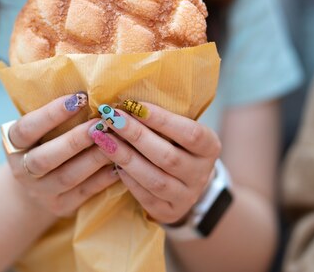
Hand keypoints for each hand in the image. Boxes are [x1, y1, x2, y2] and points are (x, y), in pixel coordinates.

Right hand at [4, 93, 118, 217]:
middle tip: (101, 122)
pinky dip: (103, 178)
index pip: (27, 128)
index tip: (79, 98)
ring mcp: (40, 192)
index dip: (51, 114)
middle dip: (75, 140)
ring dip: (94, 158)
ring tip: (116, 140)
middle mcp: (22, 170)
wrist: (35, 184)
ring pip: (68, 177)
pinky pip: (84, 193)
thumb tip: (89, 86)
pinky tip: (120, 163)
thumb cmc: (43, 141)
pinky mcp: (61, 206)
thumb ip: (54, 112)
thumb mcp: (38, 127)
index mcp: (13, 144)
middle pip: (45, 158)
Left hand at [88, 101, 220, 223]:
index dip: (161, 119)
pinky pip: (146, 196)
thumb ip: (159, 118)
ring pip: (155, 179)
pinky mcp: (169, 212)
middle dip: (135, 135)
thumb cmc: (176, 144)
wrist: (185, 182)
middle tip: (110, 117)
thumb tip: (126, 101)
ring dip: (125, 157)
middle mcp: (202, 173)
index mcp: (210, 147)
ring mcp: (187, 196)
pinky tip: (111, 162)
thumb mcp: (178, 129)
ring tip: (103, 139)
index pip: (190, 133)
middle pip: (168, 156)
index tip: (133, 104)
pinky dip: (127, 178)